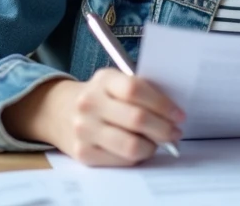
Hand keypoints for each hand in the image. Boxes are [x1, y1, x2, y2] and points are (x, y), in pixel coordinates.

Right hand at [6, 70, 184, 166]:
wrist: (60, 111)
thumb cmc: (101, 96)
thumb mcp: (116, 82)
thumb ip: (141, 91)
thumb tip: (173, 113)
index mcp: (103, 80)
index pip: (135, 90)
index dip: (162, 104)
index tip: (179, 115)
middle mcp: (90, 104)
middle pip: (136, 119)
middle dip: (164, 128)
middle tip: (175, 132)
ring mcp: (85, 130)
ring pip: (130, 145)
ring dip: (152, 146)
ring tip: (157, 142)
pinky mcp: (84, 153)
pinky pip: (121, 160)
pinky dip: (137, 157)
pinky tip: (140, 149)